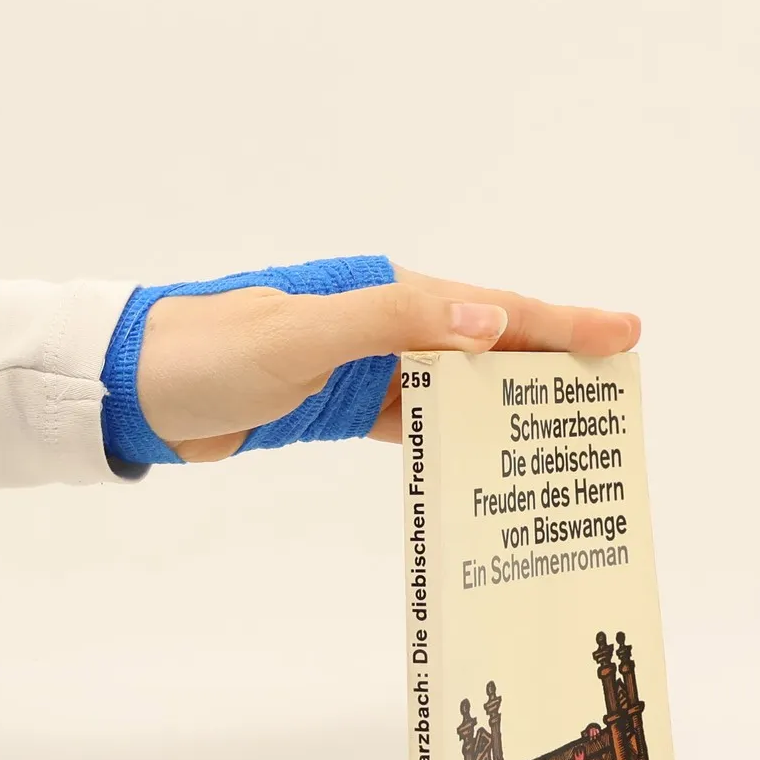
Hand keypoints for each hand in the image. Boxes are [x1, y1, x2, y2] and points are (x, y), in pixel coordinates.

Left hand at [134, 264, 640, 461]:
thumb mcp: (302, 336)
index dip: (562, 323)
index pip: (493, 309)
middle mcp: (383, 324)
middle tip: (614, 399)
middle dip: (552, 368)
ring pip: (456, 388)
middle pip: (488, 348)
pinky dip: (452, 442)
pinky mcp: (338, 407)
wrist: (134, 388)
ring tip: (566, 439)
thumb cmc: (211, 354)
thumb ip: (392, 323)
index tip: (625, 335)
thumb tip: (490, 320)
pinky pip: (414, 424)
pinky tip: (484, 465)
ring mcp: (363, 367)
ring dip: (508, 411)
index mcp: (384, 294)